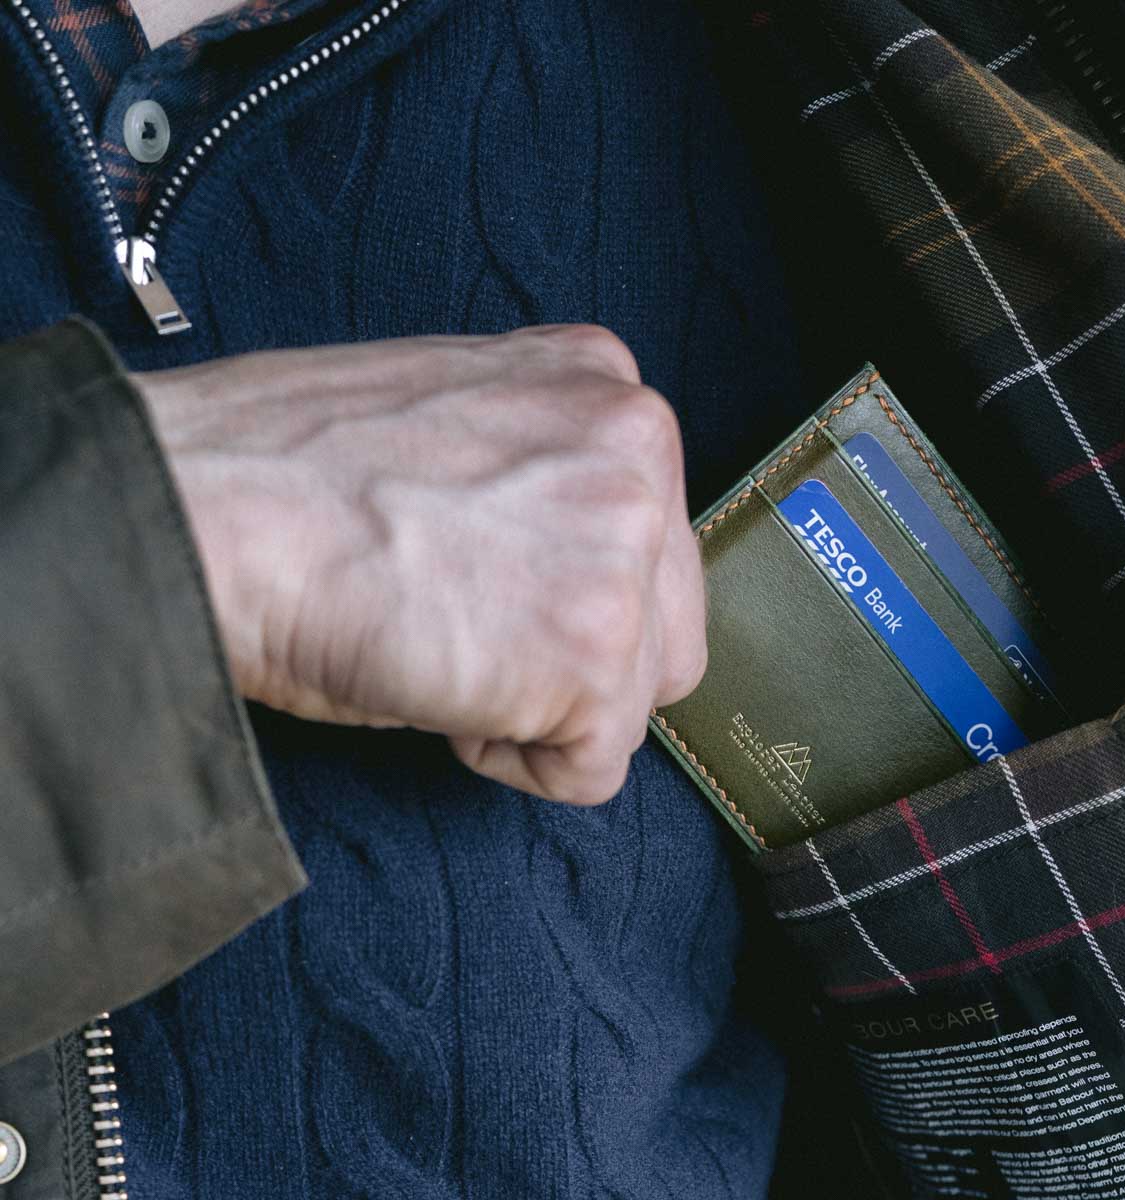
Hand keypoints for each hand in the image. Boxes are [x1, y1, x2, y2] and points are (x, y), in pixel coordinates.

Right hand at [134, 325, 705, 804]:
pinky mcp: (595, 651)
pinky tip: (441, 697)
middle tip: (473, 641)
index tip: (494, 594)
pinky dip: (518, 762)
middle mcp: (638, 447)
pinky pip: (596, 766)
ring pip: (638, 695)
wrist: (201, 508)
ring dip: (545, 706)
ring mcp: (624, 547)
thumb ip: (546, 473)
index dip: (565, 589)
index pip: (650, 535)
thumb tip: (568, 562)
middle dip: (581, 659)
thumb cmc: (286, 471)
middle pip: (668, 620)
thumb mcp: (457, 423)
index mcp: (603, 381)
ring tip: (445, 658)